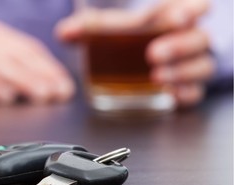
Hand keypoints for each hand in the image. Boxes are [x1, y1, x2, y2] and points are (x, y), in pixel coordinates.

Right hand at [0, 17, 74, 103]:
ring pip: (1, 64)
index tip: (65, 84)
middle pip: (19, 56)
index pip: (29, 49)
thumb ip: (14, 67)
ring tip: (43, 96)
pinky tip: (7, 98)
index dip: (50, 67)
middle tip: (60, 93)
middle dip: (43, 75)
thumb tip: (45, 84)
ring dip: (25, 81)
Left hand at [56, 0, 213, 107]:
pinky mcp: (188, 87)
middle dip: (178, 46)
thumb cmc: (134, 37)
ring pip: (201, 67)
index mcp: (174, 17)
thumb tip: (64, 34)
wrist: (149, 56)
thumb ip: (91, 28)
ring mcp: (191, 65)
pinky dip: (186, 94)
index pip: (196, 8)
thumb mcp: (115, 27)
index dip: (191, 11)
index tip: (176, 18)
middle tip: (153, 54)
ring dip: (182, 73)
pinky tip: (171, 95)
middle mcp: (188, 40)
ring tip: (157, 78)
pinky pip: (196, 92)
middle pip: (198, 40)